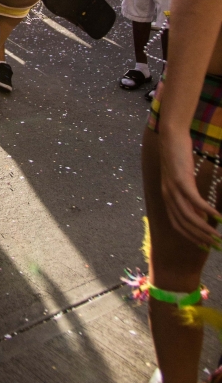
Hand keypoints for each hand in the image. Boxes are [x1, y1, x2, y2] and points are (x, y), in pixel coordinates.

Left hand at [160, 129, 221, 247]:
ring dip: (205, 228)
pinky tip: (218, 216)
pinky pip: (195, 201)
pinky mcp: (181, 180)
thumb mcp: (183, 180)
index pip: (177, 225)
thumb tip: (200, 214)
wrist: (171, 137)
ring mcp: (173, 189)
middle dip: (199, 237)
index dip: (190, 237)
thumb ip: (189, 198)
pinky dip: (207, 211)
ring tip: (217, 236)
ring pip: (189, 216)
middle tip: (214, 245)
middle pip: (183, 224)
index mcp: (167, 197)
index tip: (204, 246)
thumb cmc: (178, 157)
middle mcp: (167, 196)